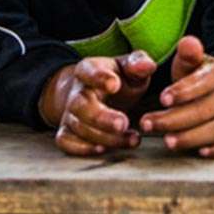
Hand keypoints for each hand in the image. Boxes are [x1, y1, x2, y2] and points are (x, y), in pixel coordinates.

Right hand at [40, 50, 157, 155]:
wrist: (97, 94)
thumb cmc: (118, 79)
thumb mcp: (130, 67)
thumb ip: (139, 63)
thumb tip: (146, 66)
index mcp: (88, 69)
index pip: (89, 71)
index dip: (99, 78)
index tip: (115, 85)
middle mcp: (76, 92)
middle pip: (81, 105)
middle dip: (102, 117)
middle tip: (123, 123)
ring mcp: (70, 113)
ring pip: (79, 127)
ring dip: (105, 136)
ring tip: (131, 138)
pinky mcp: (67, 132)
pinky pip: (67, 142)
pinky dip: (83, 148)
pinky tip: (104, 150)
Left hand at [140, 36, 213, 157]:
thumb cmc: (199, 79)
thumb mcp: (191, 63)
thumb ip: (187, 54)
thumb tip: (188, 43)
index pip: (205, 81)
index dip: (183, 91)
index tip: (161, 99)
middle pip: (206, 109)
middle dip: (175, 118)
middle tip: (149, 124)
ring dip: (193, 137)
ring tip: (167, 141)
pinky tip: (201, 152)